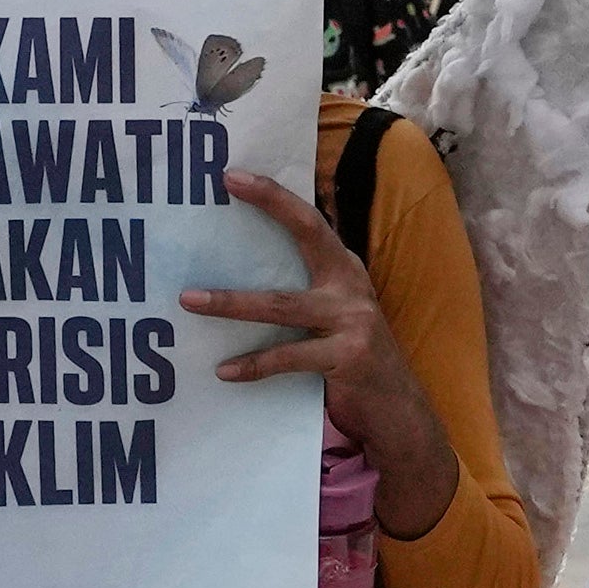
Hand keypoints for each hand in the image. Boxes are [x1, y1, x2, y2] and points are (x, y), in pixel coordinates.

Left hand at [189, 167, 459, 539]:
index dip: (275, 195)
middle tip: (220, 188)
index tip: (232, 175)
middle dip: (266, 207)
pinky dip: (254, 364)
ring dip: (232, 303)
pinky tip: (224, 370)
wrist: (398, 412)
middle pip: (306, 236)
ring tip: (190, 301)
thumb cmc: (352, 360)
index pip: (310, 220)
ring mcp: (354, 320)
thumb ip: (302, 292)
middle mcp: (352, 286)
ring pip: (282, 305)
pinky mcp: (349, 357)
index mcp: (345, 270)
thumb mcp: (333, 316)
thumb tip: (234, 274)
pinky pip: (289, 357)